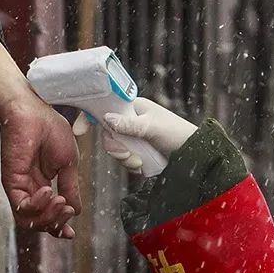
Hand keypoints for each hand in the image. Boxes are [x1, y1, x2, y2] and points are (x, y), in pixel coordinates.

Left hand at [0, 94, 81, 238]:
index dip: (60, 228)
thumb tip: (76, 211)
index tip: (72, 233)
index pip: (49, 216)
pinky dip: (37, 206)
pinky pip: (22, 208)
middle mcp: (30, 190)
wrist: (33, 109)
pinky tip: (48, 192)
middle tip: (68, 209)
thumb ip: (71, 189)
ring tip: (60, 202)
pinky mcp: (11, 182)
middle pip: (41, 224)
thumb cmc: (49, 128)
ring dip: (48, 217)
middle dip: (57, 222)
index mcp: (44, 185)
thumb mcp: (68, 164)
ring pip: (31, 222)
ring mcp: (20, 187)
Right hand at [76, 96, 196, 172]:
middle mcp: (130, 121)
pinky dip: (131, 165)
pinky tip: (143, 166)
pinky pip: (124, 160)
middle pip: (107, 134)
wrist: (194, 156)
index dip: (90, 117)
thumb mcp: (152, 128)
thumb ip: (129, 125)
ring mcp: (133, 138)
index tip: (80, 131)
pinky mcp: (137, 152)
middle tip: (129, 154)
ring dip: (125, 159)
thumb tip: (106, 119)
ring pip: (115, 149)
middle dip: (116, 148)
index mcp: (132, 107)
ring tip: (141, 162)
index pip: (105, 107)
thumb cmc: (177, 134)